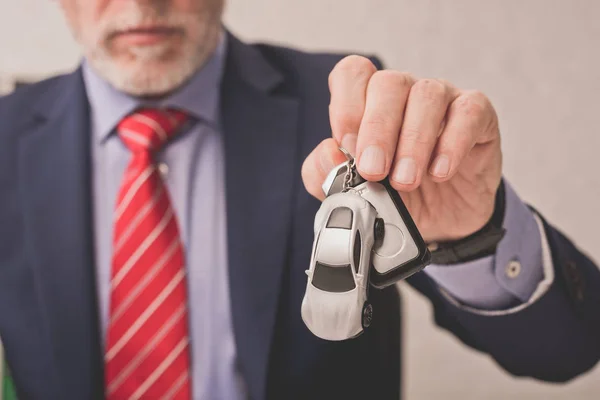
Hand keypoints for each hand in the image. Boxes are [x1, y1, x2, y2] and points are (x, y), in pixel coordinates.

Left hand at [301, 56, 502, 242]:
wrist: (442, 224)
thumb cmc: (396, 198)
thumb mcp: (354, 193)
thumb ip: (327, 173)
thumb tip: (329, 153)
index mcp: (368, 102)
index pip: (352, 74)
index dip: (346, 104)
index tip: (346, 146)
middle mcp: (404, 93)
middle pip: (387, 83)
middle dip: (377, 129)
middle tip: (374, 171)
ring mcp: (443, 100)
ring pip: (427, 95)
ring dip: (413, 141)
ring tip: (406, 181)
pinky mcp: (478, 116)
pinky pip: (468, 112)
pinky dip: (452, 143)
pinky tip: (440, 172)